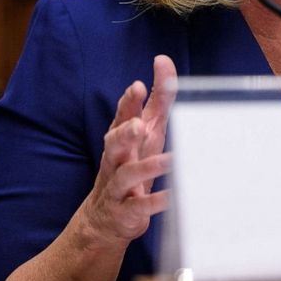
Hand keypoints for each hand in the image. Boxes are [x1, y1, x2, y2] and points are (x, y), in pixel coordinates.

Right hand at [79, 55, 176, 246]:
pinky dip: (157, 201)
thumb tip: (163, 61)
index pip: (121, 117)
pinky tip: (173, 196)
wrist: (106, 218)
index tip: (137, 86)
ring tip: (168, 161)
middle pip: (114, 144)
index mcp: (121, 139)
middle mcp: (116, 160)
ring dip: (147, 168)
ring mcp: (119, 186)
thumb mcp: (147, 130)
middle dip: (125, 133)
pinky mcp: (128, 211)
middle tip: (138, 126)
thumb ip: (158, 98)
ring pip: (127, 175)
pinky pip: (141, 206)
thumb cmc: (132, 164)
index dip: (128, 103)